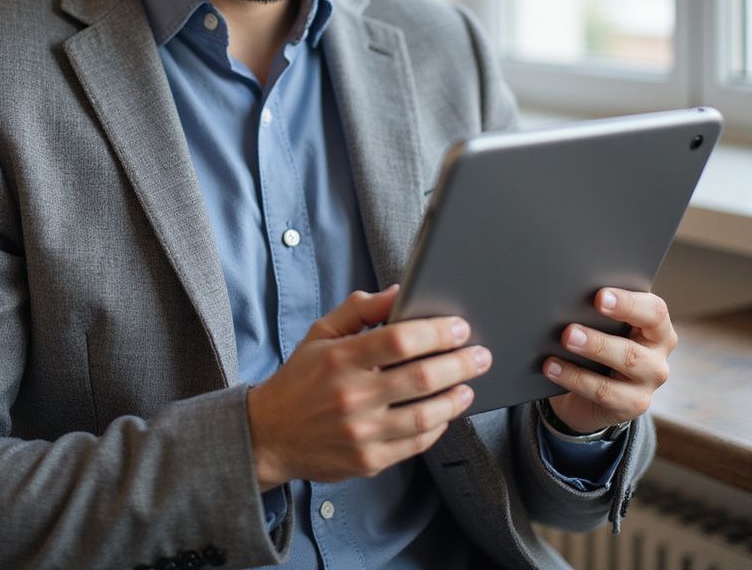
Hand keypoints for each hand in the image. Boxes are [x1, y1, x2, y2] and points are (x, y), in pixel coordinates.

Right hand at [246, 286, 490, 488]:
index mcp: (341, 358)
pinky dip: (437, 426)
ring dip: (456, 398)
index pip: (399, 339)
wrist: (270, 435)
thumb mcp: (320, 333)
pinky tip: (446, 412)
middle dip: (460, 363)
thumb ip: (359, 309)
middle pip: (421, 377)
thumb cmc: (300, 379)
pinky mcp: (368, 460)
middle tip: (481, 354)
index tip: (459, 326)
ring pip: (425, 415)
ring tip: (469, 384)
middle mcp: (352, 395)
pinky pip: (415, 443)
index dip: (436, 331)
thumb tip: (399, 292)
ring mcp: (362, 432)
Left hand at [544, 287, 676, 434]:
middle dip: (601, 337)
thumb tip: (568, 296)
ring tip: (564, 342)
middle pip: (635, 347)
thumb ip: (596, 310)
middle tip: (570, 329)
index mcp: (656, 325)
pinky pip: (604, 392)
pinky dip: (574, 378)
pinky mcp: (633, 404)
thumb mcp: (602, 324)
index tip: (599, 297)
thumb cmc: (598, 340)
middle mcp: (658, 354)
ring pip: (626, 365)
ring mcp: (649, 382)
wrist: (589, 388)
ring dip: (592, 351)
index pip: (654, 311)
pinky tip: (552, 367)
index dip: (628, 303)